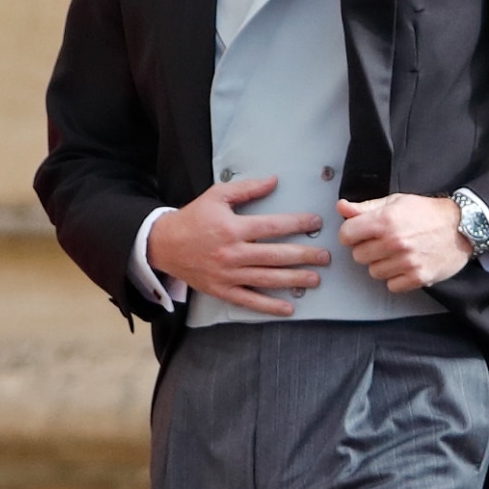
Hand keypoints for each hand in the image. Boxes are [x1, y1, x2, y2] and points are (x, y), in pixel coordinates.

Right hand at [147, 176, 329, 317]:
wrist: (164, 245)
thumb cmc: (192, 218)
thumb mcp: (217, 196)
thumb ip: (247, 189)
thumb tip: (274, 181)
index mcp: (233, 228)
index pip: (273, 226)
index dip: (297, 224)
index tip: (315, 223)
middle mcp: (233, 253)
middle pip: (276, 256)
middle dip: (304, 256)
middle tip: (325, 257)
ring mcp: (228, 274)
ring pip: (267, 278)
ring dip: (293, 279)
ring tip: (314, 279)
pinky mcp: (222, 289)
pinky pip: (249, 300)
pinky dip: (269, 306)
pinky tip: (288, 308)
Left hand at [336, 194, 470, 290]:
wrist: (464, 226)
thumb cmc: (428, 213)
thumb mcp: (396, 202)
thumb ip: (365, 208)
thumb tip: (341, 207)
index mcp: (385, 220)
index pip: (346, 235)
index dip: (351, 234)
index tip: (360, 234)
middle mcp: (394, 242)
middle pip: (358, 256)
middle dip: (367, 249)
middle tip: (384, 243)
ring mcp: (406, 261)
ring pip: (374, 272)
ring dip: (382, 264)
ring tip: (398, 253)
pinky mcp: (418, 277)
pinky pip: (391, 285)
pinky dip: (396, 278)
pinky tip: (406, 265)